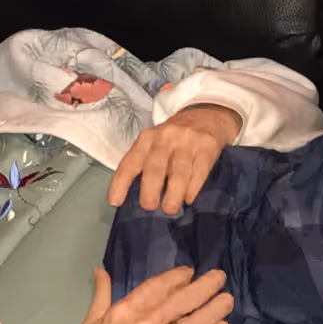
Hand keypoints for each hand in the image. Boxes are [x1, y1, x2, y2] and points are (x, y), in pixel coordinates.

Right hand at [21, 265, 232, 323]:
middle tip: (219, 277)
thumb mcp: (89, 323)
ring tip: (227, 300)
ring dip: (215, 309)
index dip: (178, 277)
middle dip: (205, 286)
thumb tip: (100, 271)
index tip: (190, 273)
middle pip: (183, 300)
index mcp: (125, 310)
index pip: (158, 286)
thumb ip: (101, 295)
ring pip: (195, 323)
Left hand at [107, 102, 240, 213]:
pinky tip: (188, 199)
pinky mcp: (207, 148)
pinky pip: (198, 173)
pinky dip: (192, 189)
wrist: (207, 115)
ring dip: (172, 195)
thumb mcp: (155, 143)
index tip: (115, 201)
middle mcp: (165, 138)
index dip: (120, 183)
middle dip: (150, 192)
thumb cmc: (175, 138)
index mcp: (147, 139)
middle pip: (154, 168)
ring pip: (178, 173)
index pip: (130, 162)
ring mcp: (187, 142)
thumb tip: (139, 197)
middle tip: (150, 207)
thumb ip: (146, 164)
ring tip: (170, 208)